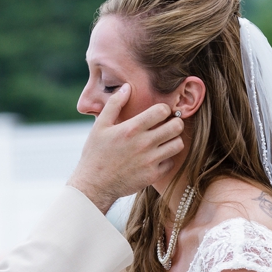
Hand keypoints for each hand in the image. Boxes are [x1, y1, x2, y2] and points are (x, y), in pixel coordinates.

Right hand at [67, 84, 184, 212]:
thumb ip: (114, 104)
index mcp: (132, 128)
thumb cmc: (95, 153)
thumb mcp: (100, 126)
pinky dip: (166, 159)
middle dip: (174, 122)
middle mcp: (144, 143)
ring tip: (164, 140)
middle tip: (168, 124)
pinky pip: (171, 162)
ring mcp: (150, 160)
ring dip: (173, 140)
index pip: (162, 110)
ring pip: (178, 144)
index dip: (164, 109)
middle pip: (176, 126)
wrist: (94, 185)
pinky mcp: (153, 175)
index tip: (160, 113)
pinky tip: (157, 157)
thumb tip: (126, 87)